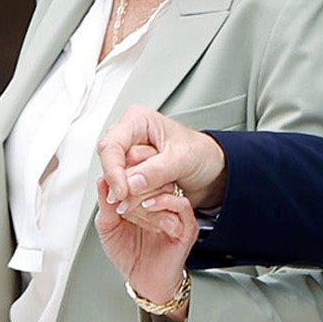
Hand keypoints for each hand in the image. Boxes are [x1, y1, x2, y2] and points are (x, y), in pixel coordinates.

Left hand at [95, 144, 198, 311]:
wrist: (144, 282)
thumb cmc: (129, 255)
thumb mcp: (108, 227)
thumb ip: (106, 205)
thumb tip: (102, 181)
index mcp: (146, 197)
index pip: (142, 171)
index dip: (127, 168)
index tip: (112, 174)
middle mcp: (163, 202)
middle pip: (156, 175)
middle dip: (134, 180)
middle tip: (118, 188)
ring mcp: (176, 214)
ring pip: (168, 187)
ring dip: (146, 192)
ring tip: (129, 202)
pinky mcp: (186, 227)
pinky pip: (181, 206)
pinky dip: (164, 203)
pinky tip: (148, 207)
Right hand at [97, 104, 227, 216]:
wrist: (212, 170)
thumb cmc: (202, 153)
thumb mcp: (184, 159)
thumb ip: (157, 170)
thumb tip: (131, 183)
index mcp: (138, 121)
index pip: (111, 146)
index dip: (113, 171)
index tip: (122, 192)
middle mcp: (129, 138)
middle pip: (111, 166)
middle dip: (128, 185)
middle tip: (156, 191)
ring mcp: (129, 158)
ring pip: (117, 182)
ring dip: (138, 194)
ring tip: (166, 188)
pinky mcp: (131, 176)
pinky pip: (125, 193)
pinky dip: (139, 200)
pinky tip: (160, 196)